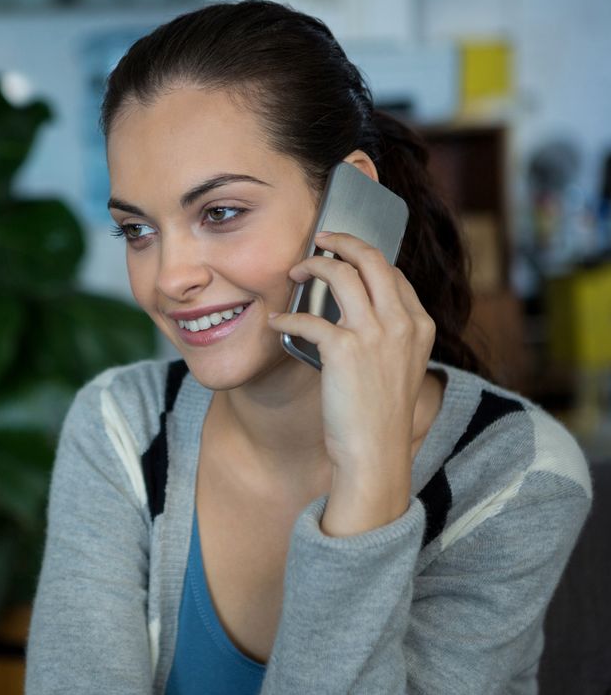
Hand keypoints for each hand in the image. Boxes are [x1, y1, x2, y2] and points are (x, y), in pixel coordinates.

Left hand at [267, 231, 436, 534]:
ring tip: (293, 272)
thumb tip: (351, 319)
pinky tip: (275, 322)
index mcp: (420, 326)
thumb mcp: (397, 371)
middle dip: (342, 242)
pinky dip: (287, 318)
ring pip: (342, 274)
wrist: (375, 453)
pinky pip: (308, 318)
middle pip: (372, 260)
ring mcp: (375, 333)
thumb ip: (386, 340)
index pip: (393, 274)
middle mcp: (402, 322)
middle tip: (319, 241)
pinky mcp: (344, 349)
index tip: (344, 258)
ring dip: (312, 266)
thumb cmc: (378, 418)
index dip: (366, 260)